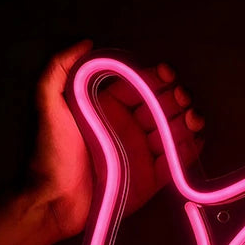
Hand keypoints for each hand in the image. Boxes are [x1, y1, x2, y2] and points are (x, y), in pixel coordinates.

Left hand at [28, 39, 204, 241]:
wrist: (54, 201)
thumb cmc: (51, 154)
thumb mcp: (48, 104)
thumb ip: (60, 69)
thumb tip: (85, 43)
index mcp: (108, 108)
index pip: (140, 86)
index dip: (156, 78)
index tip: (166, 74)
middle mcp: (128, 128)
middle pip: (162, 107)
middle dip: (177, 99)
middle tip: (182, 99)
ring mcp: (142, 154)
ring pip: (173, 132)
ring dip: (188, 122)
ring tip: (192, 119)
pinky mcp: (151, 180)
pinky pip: (176, 163)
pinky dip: (189, 151)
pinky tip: (195, 140)